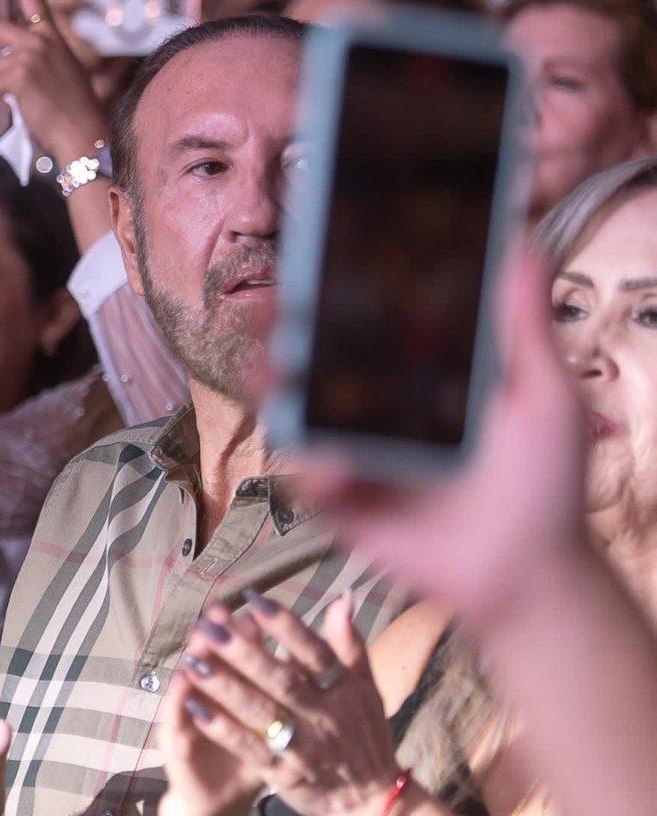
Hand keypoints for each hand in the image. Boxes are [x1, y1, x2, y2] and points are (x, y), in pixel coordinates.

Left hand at [172, 593, 401, 815]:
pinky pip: (249, 748)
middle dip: (242, 651)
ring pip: (260, 712)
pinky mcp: (284, 773)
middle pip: (280, 679)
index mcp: (344, 690)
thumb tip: (340, 600)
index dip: (284, 625)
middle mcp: (325, 715)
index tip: (253, 599)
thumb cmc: (364, 735)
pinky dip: (222, 729)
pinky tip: (194, 708)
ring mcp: (304, 746)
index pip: (313, 652)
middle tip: (207, 626)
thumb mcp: (366, 689)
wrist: (371, 800)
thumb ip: (350, 646)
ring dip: (224, 686)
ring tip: (191, 661)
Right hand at [301, 249, 588, 634]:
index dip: (329, 290)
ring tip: (273, 375)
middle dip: (277, 332)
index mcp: (418, 376)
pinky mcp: (341, 505)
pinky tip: (336, 470)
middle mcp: (376, 410)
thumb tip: (526, 241)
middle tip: (270, 311)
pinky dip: (314, 472)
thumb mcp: (543, 397)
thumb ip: (524, 325)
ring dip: (270, 388)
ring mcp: (353, 455)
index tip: (311, 259)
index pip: (362, 323)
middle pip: (309, 360)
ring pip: (291, 413)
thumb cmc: (545, 485)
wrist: (531, 574)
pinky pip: (307, 480)